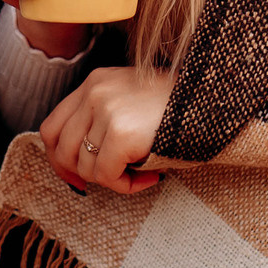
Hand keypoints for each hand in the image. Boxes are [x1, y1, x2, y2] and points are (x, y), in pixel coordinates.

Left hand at [40, 64, 170, 194]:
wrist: (215, 101)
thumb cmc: (178, 109)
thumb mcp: (131, 103)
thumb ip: (101, 121)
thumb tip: (75, 166)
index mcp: (95, 82)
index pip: (52, 126)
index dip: (58, 158)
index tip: (76, 176)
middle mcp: (95, 91)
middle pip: (61, 148)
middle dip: (81, 174)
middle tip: (112, 181)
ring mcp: (106, 109)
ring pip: (85, 166)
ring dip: (113, 179)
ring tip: (142, 172)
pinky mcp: (121, 132)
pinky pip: (107, 175)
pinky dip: (127, 185)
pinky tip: (151, 176)